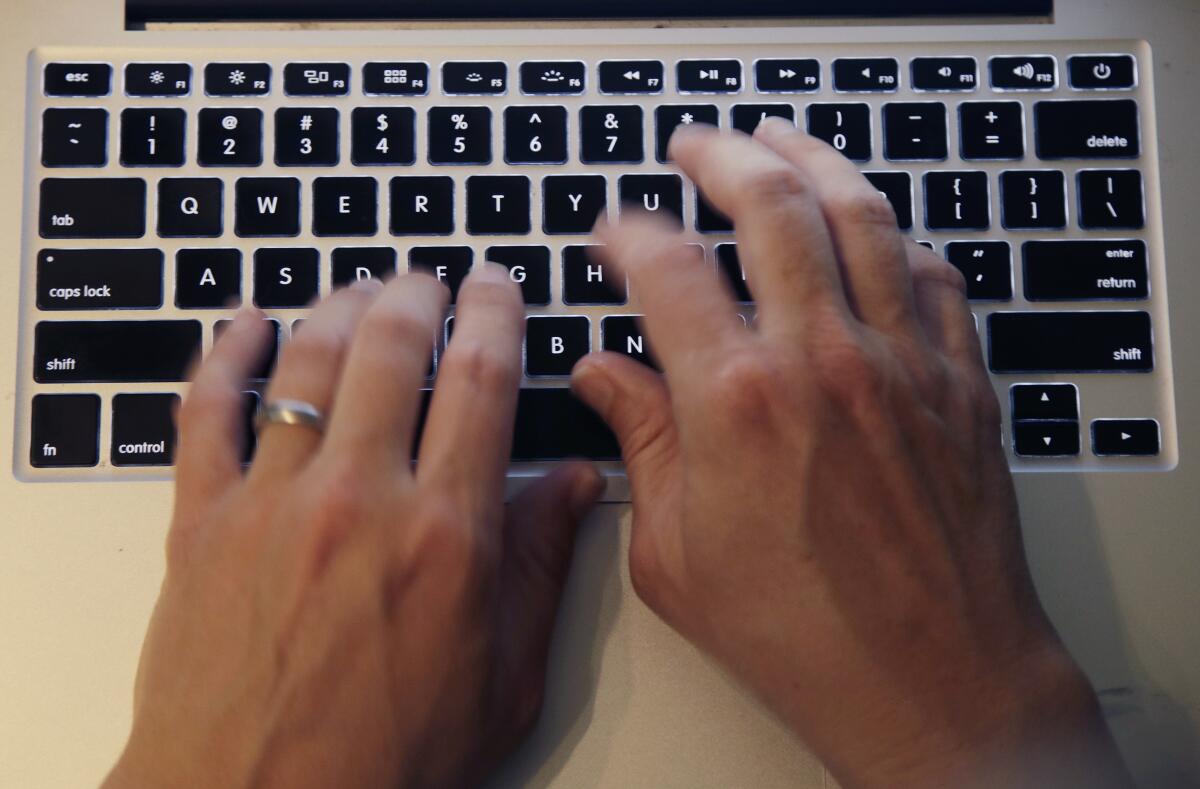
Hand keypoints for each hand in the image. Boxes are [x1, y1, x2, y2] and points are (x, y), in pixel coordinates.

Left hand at [104, 267, 602, 788]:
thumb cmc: (383, 761)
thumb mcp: (502, 678)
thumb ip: (540, 568)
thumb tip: (572, 486)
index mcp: (445, 534)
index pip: (482, 381)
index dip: (496, 314)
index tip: (498, 287)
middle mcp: (360, 500)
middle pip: (392, 346)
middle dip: (420, 292)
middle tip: (431, 277)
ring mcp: (273, 504)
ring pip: (307, 361)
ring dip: (339, 306)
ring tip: (360, 290)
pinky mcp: (200, 522)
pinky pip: (206, 410)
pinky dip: (226, 353)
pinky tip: (248, 324)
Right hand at [571, 120, 1132, 788]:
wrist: (930, 679)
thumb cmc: (802, 634)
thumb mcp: (675, 552)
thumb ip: (638, 444)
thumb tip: (603, 378)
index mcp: (734, 401)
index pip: (667, 266)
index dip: (629, 232)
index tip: (616, 231)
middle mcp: (821, 361)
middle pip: (768, 202)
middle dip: (720, 155)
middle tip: (695, 146)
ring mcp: (900, 362)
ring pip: (859, 213)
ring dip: (812, 161)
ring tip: (779, 142)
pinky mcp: (958, 381)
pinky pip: (934, 273)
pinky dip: (896, 236)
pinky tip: (873, 231)